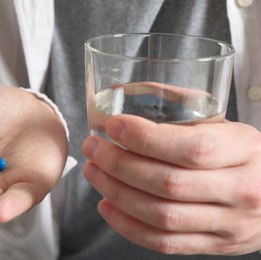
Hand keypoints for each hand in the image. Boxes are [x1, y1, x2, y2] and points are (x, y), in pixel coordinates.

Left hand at [81, 115, 260, 254]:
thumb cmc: (240, 152)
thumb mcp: (223, 123)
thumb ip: (180, 106)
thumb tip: (122, 92)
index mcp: (246, 149)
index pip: (192, 148)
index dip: (146, 138)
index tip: (113, 125)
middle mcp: (241, 191)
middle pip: (168, 184)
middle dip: (120, 165)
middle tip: (93, 148)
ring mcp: (229, 224)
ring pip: (161, 216)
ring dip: (117, 194)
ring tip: (93, 172)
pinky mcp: (215, 246)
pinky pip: (164, 242)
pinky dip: (128, 225)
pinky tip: (106, 205)